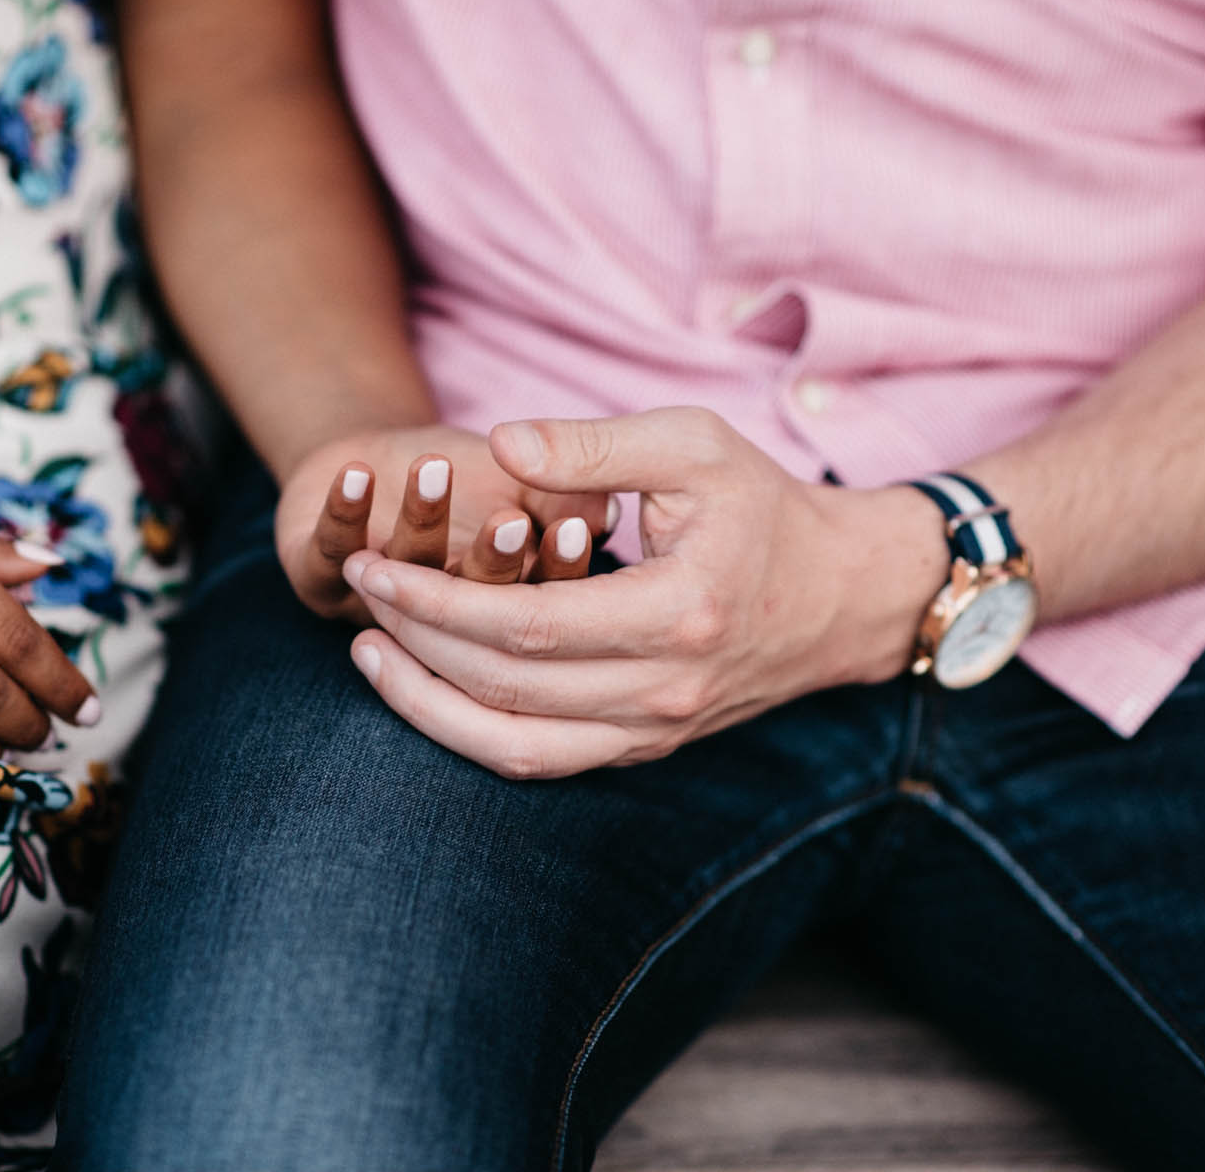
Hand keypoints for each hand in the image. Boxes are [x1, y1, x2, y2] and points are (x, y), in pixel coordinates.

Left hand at [339, 408, 948, 777]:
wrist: (844, 595)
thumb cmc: (765, 506)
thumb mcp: (694, 443)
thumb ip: (595, 443)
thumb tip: (498, 442)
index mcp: (680, 613)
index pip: (527, 628)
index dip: (436, 601)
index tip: (374, 560)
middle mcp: (667, 690)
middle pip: (507, 689)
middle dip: (415, 641)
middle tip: (359, 588)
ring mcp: (657, 732)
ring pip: (517, 749)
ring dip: (429, 707)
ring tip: (369, 652)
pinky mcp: (646, 748)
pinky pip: (544, 762)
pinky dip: (472, 734)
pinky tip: (426, 688)